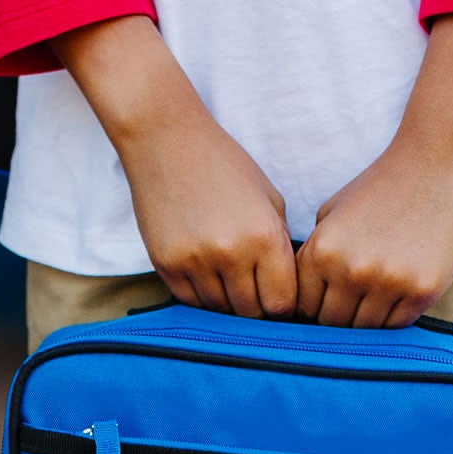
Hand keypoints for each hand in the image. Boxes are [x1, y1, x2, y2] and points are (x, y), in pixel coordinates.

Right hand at [55, 16, 296, 317]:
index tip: (279, 300)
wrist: (166, 140)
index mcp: (265, 237)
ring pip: (220, 311)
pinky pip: (190, 301)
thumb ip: (280, 247)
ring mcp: (195, 262)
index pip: (282, 303)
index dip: (283, 307)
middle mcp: (231, 254)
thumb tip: (286, 292)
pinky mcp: (166, 264)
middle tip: (256, 296)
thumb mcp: (269, 199)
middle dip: (257, 308)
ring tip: (231, 284)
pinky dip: (202, 296)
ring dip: (228, 304)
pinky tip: (208, 278)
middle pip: (251, 313)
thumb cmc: (225, 165)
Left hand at [297, 10, 452, 327]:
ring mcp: (389, 283)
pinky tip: (395, 295)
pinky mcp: (422, 291)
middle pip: (332, 323)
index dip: (313, 307)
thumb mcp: (330, 215)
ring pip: (365, 329)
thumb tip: (302, 302)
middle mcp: (352, 271)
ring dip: (366, 320)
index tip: (324, 302)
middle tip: (350, 304)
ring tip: (373, 298)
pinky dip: (393, 316)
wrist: (435, 166)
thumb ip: (314, 256)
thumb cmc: (379, 189)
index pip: (304, 307)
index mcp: (322, 251)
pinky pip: (397, 325)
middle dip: (338, 316)